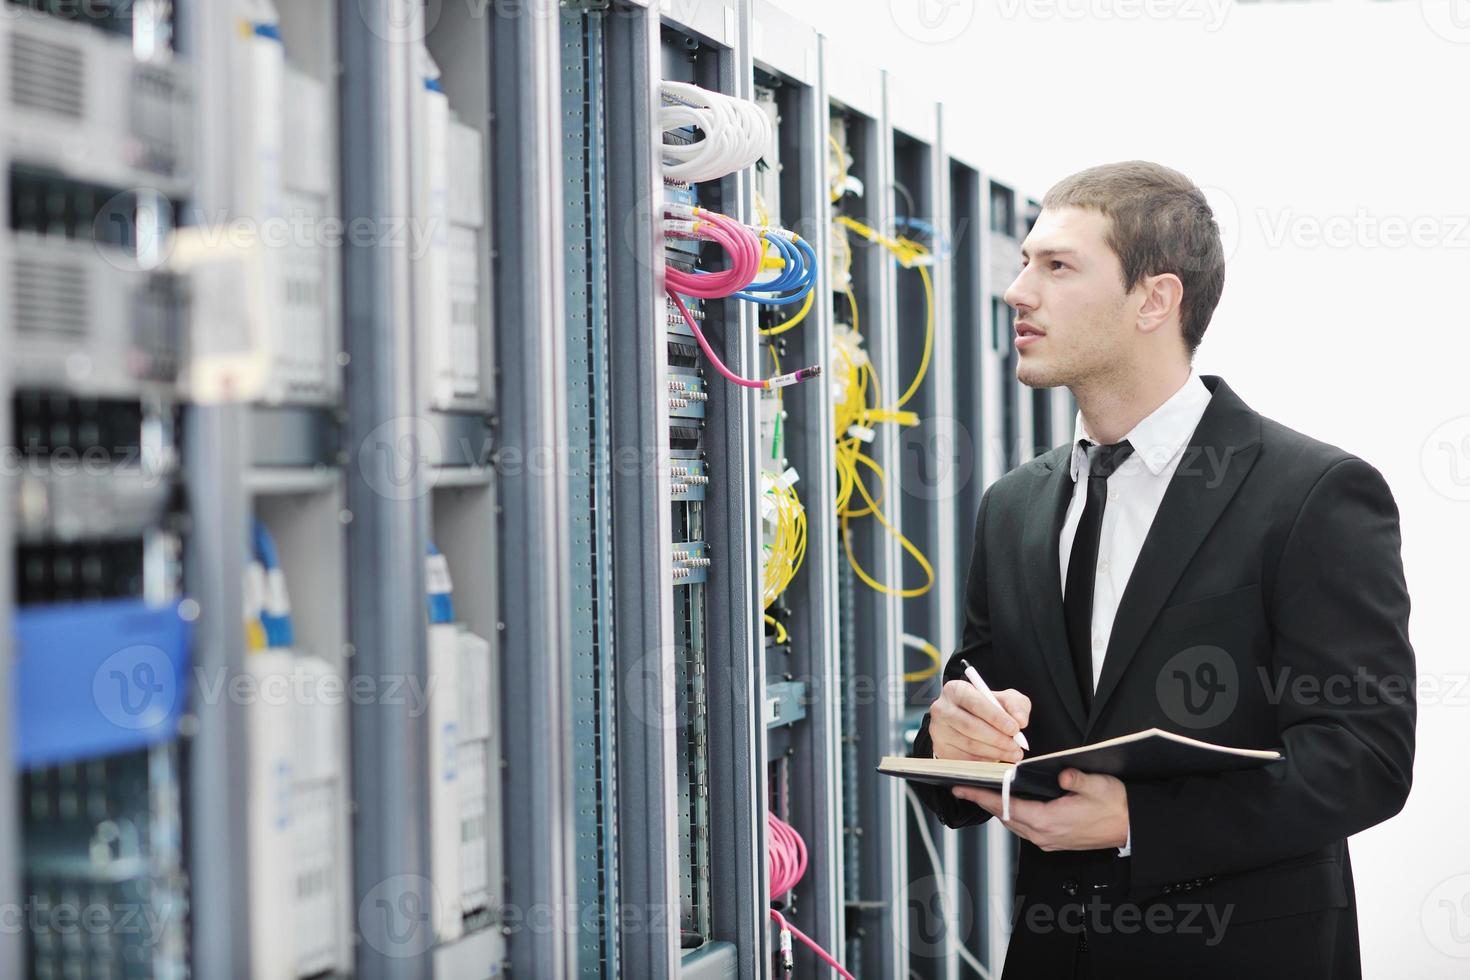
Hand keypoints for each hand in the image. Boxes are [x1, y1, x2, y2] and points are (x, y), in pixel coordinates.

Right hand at [928, 680, 1029, 762]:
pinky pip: (964, 759)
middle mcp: (941, 709)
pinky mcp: (940, 749)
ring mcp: (938, 730)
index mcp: (955, 690)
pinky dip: (984, 761)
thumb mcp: (1005, 699)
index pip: (975, 703)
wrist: (970, 719)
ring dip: (994, 752)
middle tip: (1016, 745)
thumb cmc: (988, 708)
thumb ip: (1016, 705)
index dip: (996, 717)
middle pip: (970, 726)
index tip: (1015, 728)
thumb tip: (1020, 720)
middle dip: (997, 738)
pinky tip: (997, 758)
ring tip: (1012, 753)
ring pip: (968, 744)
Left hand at [953, 769, 1128, 851]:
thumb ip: (1076, 779)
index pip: (1005, 807)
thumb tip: (1062, 773)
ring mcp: (1049, 840)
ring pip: (1013, 824)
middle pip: (1004, 817)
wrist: (1131, 826)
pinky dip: (1013, 815)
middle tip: (965, 786)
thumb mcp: (1097, 785)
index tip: (961, 788)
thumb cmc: (1115, 806)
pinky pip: (1025, 828)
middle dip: (983, 801)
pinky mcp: (1055, 841)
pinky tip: (1012, 803)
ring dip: (998, 809)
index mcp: (1049, 821)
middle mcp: (1044, 835)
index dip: (980, 796)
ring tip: (983, 792)